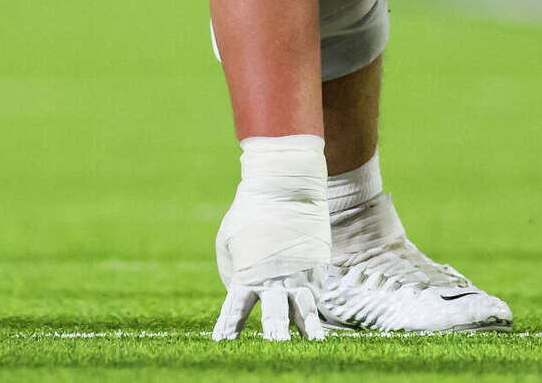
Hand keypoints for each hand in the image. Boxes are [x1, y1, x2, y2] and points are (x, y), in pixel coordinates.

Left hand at [212, 135, 329, 341]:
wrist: (283, 188)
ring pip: (305, 311)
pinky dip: (315, 310)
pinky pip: (316, 294)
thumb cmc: (249, 213)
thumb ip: (231, 270)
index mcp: (247, 274)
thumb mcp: (228, 241)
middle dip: (274, 338)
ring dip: (307, 331)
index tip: (224, 344)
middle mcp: (275, 279)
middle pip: (275, 317)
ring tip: (312, 345)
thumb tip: (238, 290)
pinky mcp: (317, 266)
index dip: (230, 328)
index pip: (236, 310)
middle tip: (274, 353)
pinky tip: (317, 324)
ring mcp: (299, 274)